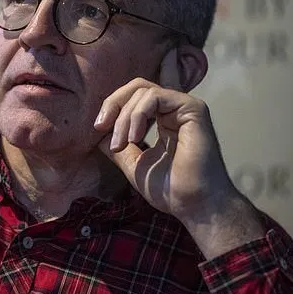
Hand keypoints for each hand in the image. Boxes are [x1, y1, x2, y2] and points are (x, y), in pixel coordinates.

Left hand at [95, 49, 265, 258]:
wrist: (195, 206)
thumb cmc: (170, 190)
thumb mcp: (134, 164)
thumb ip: (118, 147)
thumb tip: (100, 134)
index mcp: (163, 119)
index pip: (136, 96)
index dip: (113, 105)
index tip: (98, 127)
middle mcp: (174, 109)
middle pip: (137, 87)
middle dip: (113, 104)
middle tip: (100, 127)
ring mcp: (184, 106)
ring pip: (143, 91)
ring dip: (124, 117)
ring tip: (121, 144)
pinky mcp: (192, 108)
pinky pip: (155, 97)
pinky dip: (138, 115)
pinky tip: (134, 138)